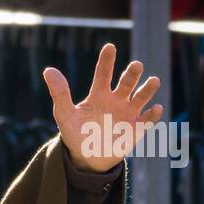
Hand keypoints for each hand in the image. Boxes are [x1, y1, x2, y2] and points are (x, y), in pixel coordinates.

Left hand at [42, 43, 162, 171]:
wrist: (86, 157)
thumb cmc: (75, 132)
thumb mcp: (64, 114)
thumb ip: (59, 93)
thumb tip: (48, 70)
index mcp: (99, 94)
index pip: (103, 74)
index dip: (106, 61)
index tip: (110, 46)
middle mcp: (116, 100)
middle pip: (126, 83)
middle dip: (132, 74)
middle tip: (136, 65)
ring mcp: (128, 114)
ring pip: (141, 98)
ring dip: (147, 89)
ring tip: (153, 80)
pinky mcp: (135, 129)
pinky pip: (146, 121)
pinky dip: (152, 115)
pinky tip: (155, 108)